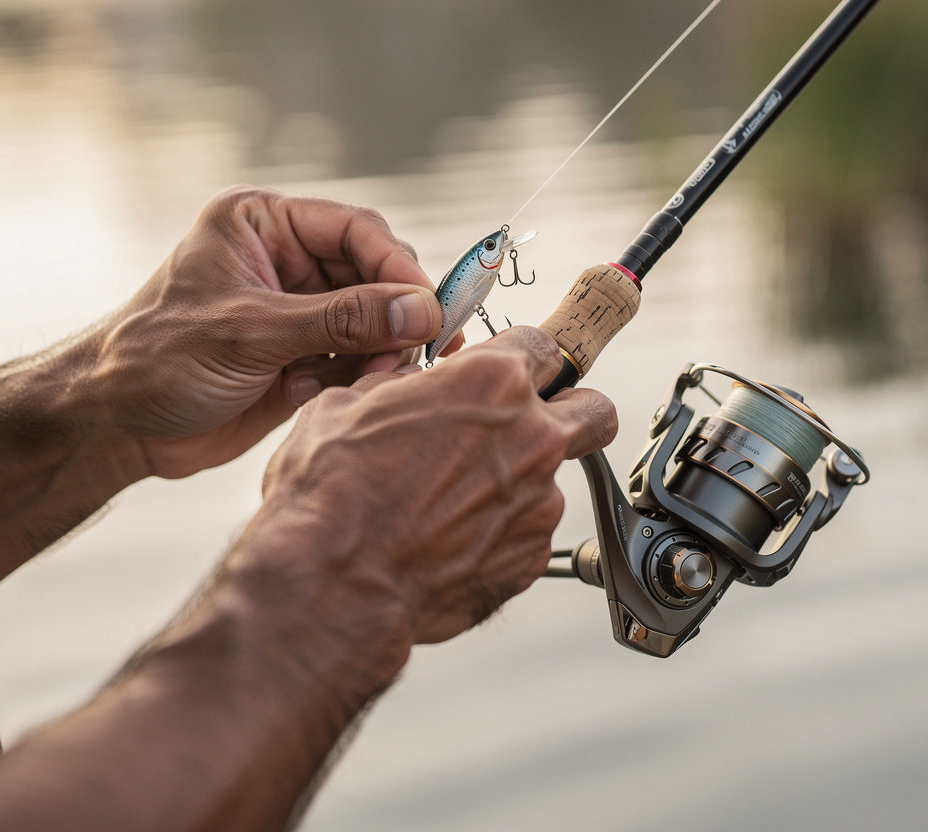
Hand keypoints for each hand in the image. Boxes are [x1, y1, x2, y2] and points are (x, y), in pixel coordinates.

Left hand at [96, 186, 452, 477]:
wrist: (115, 425)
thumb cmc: (159, 359)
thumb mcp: (251, 332)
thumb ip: (341, 320)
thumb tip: (423, 310)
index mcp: (265, 224)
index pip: (355, 230)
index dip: (398, 268)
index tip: (431, 309)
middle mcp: (287, 259)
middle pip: (374, 275)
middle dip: (393, 316)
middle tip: (411, 354)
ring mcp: (298, 308)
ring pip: (374, 320)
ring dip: (378, 352)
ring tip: (364, 379)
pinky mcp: (304, 353)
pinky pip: (357, 357)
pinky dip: (356, 376)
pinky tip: (319, 392)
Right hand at [257, 326, 616, 648]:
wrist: (334, 581)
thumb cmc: (334, 494)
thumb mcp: (349, 404)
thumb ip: (397, 386)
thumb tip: (406, 387)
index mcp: (492, 382)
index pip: (543, 346)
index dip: (524, 355)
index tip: (513, 367)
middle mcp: (531, 437)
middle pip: (593, 409)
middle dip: (572, 409)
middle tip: (534, 421)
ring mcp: (539, 501)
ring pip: (552, 479)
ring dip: (517, 481)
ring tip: (454, 501)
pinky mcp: (532, 556)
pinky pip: (529, 533)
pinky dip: (501, 532)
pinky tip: (451, 539)